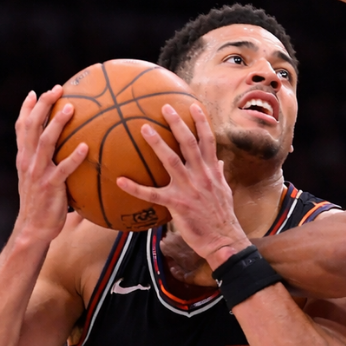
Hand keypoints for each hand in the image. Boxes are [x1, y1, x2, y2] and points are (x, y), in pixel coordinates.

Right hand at [13, 86, 86, 242]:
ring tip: (71, 108)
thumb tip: (73, 152)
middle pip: (32, 127)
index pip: (21, 128)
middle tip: (57, 89)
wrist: (33, 229)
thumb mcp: (41, 180)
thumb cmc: (43, 204)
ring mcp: (38, 173)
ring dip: (58, 124)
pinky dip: (73, 157)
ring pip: (46, 142)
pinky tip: (85, 147)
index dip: (26, 109)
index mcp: (24, 158)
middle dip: (42, 106)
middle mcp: (28, 162)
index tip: (34, 93)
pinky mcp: (51, 186)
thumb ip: (50, 164)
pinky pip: (63, 169)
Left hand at [116, 103, 250, 268]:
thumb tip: (219, 162)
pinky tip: (120, 181)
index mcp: (212, 171)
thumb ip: (219, 174)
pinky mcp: (178, 204)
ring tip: (144, 128)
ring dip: (157, 144)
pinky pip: (153, 194)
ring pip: (171, 161)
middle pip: (189, 143)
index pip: (208, 140)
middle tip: (164, 108)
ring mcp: (189, 189)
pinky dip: (135, 188)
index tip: (192, 106)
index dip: (201, 122)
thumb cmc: (222, 216)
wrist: (223, 239)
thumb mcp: (225, 191)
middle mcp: (202, 175)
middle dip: (177, 124)